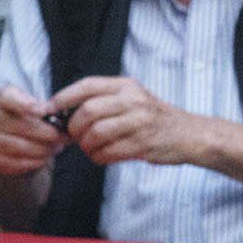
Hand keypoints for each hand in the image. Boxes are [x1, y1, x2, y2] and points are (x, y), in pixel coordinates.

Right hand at [0, 85, 67, 176]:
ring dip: (42, 149)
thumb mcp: (44, 108)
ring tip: (56, 147)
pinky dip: (35, 161)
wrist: (26, 139)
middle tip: (62, 137)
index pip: (8, 98)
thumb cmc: (38, 119)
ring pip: (18, 146)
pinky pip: (15, 162)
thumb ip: (48, 108)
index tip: (42, 111)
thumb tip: (50, 111)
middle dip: (46, 133)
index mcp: (4, 97)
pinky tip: (45, 157)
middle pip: (19, 126)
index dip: (25, 104)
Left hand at [52, 76, 200, 166]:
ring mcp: (140, 122)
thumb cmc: (157, 119)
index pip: (87, 86)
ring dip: (86, 145)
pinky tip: (103, 156)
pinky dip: (99, 157)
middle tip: (75, 137)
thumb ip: (105, 100)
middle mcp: (134, 100)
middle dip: (74, 128)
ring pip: (96, 133)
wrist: (192, 134)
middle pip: (87, 112)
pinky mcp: (144, 143)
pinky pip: (109, 152)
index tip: (50, 110)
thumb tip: (65, 111)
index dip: (63, 97)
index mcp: (127, 87)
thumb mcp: (135, 99)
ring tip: (90, 149)